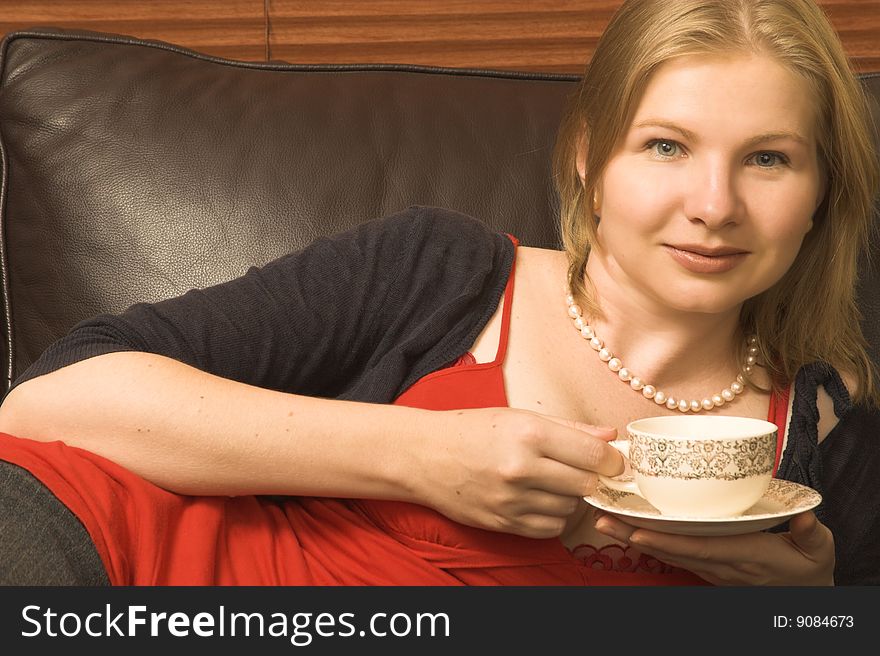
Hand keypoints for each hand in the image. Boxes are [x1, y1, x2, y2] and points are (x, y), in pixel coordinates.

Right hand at [415, 407, 622, 538]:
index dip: (612, 460)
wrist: (424, 456)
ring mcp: (511, 500)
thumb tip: (611, 436)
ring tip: (551, 481)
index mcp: (529, 434)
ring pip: (569, 508)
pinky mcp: (503, 523)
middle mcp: (521, 468)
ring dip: (569, 497)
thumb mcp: (519, 418)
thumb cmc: (472, 430)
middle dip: (591, 478)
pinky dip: (552, 516)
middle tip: (583, 469)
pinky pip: (549, 528)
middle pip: (585, 484)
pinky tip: (539, 499)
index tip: (612, 460)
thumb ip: (569, 428)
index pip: (593, 455)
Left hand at [594, 509, 834, 584]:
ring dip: (633, 536)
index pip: (699, 547)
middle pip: (671, 549)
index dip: (667, 540)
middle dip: (634, 534)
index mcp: (745, 554)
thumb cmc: (808, 567)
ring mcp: (711, 567)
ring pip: (667, 552)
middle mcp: (721, 563)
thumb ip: (811, 532)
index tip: (637, 529)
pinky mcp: (707, 566)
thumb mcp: (819, 550)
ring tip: (603, 520)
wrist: (804, 594)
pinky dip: (648, 542)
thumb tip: (804, 517)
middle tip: (601, 519)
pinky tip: (625, 530)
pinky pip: (673, 554)